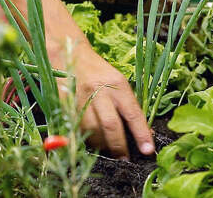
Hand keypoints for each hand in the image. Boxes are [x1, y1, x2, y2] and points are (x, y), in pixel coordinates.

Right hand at [50, 41, 154, 159]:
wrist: (68, 54)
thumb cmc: (99, 72)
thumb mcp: (118, 82)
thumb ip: (128, 105)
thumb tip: (142, 133)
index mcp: (117, 84)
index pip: (133, 113)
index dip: (141, 134)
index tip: (148, 151)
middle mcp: (99, 90)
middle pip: (111, 125)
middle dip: (118, 146)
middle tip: (124, 159)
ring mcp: (81, 97)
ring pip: (91, 130)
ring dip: (100, 145)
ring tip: (105, 148)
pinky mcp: (65, 104)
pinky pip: (75, 128)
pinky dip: (84, 138)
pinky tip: (89, 140)